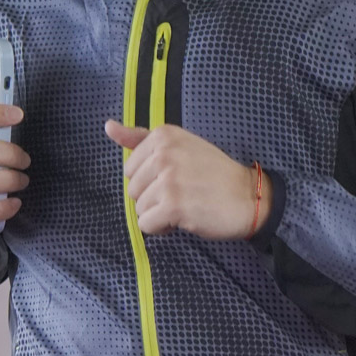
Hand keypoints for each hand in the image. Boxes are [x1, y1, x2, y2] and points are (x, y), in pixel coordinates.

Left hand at [105, 122, 269, 240]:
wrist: (247, 196)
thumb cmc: (213, 174)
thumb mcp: (179, 146)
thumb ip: (140, 138)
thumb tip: (107, 127)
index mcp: (164, 135)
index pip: (130, 169)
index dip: (150, 181)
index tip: (176, 178)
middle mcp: (164, 153)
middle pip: (132, 190)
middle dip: (153, 198)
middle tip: (183, 193)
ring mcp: (169, 179)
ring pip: (140, 209)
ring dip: (159, 214)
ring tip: (186, 205)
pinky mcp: (173, 205)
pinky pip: (147, 225)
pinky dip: (162, 228)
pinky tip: (183, 219)